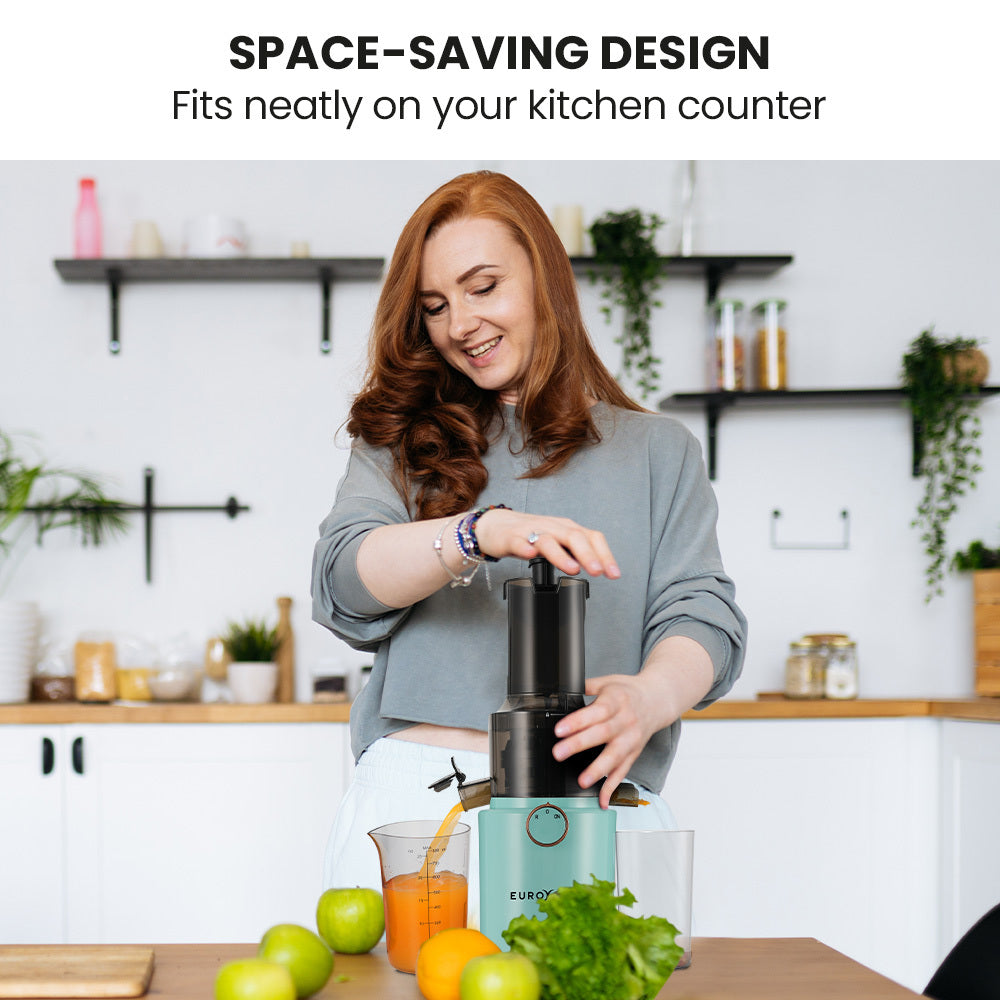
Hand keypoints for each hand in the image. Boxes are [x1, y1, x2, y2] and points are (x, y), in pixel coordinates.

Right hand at [473, 508, 620, 578]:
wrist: (496, 526)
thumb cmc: (531, 535)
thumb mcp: (558, 542)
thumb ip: (576, 552)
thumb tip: (598, 566)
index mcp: (567, 529)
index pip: (591, 537)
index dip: (605, 555)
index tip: (613, 573)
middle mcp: (552, 527)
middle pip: (573, 537)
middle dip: (588, 555)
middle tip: (598, 571)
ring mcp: (531, 532)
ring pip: (548, 540)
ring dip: (561, 555)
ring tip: (572, 569)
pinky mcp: (511, 538)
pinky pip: (519, 542)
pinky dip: (525, 548)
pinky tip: (530, 555)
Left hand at [549, 636, 714, 808]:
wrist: (657, 700)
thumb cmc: (628, 691)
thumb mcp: (608, 681)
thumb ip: (585, 686)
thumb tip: (561, 691)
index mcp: (617, 700)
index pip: (596, 712)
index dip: (578, 721)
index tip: (560, 730)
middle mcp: (626, 721)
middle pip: (602, 734)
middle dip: (579, 744)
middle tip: (559, 752)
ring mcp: (631, 739)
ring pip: (615, 756)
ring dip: (598, 770)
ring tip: (582, 780)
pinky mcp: (634, 753)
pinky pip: (623, 772)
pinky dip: (612, 787)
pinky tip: (602, 799)